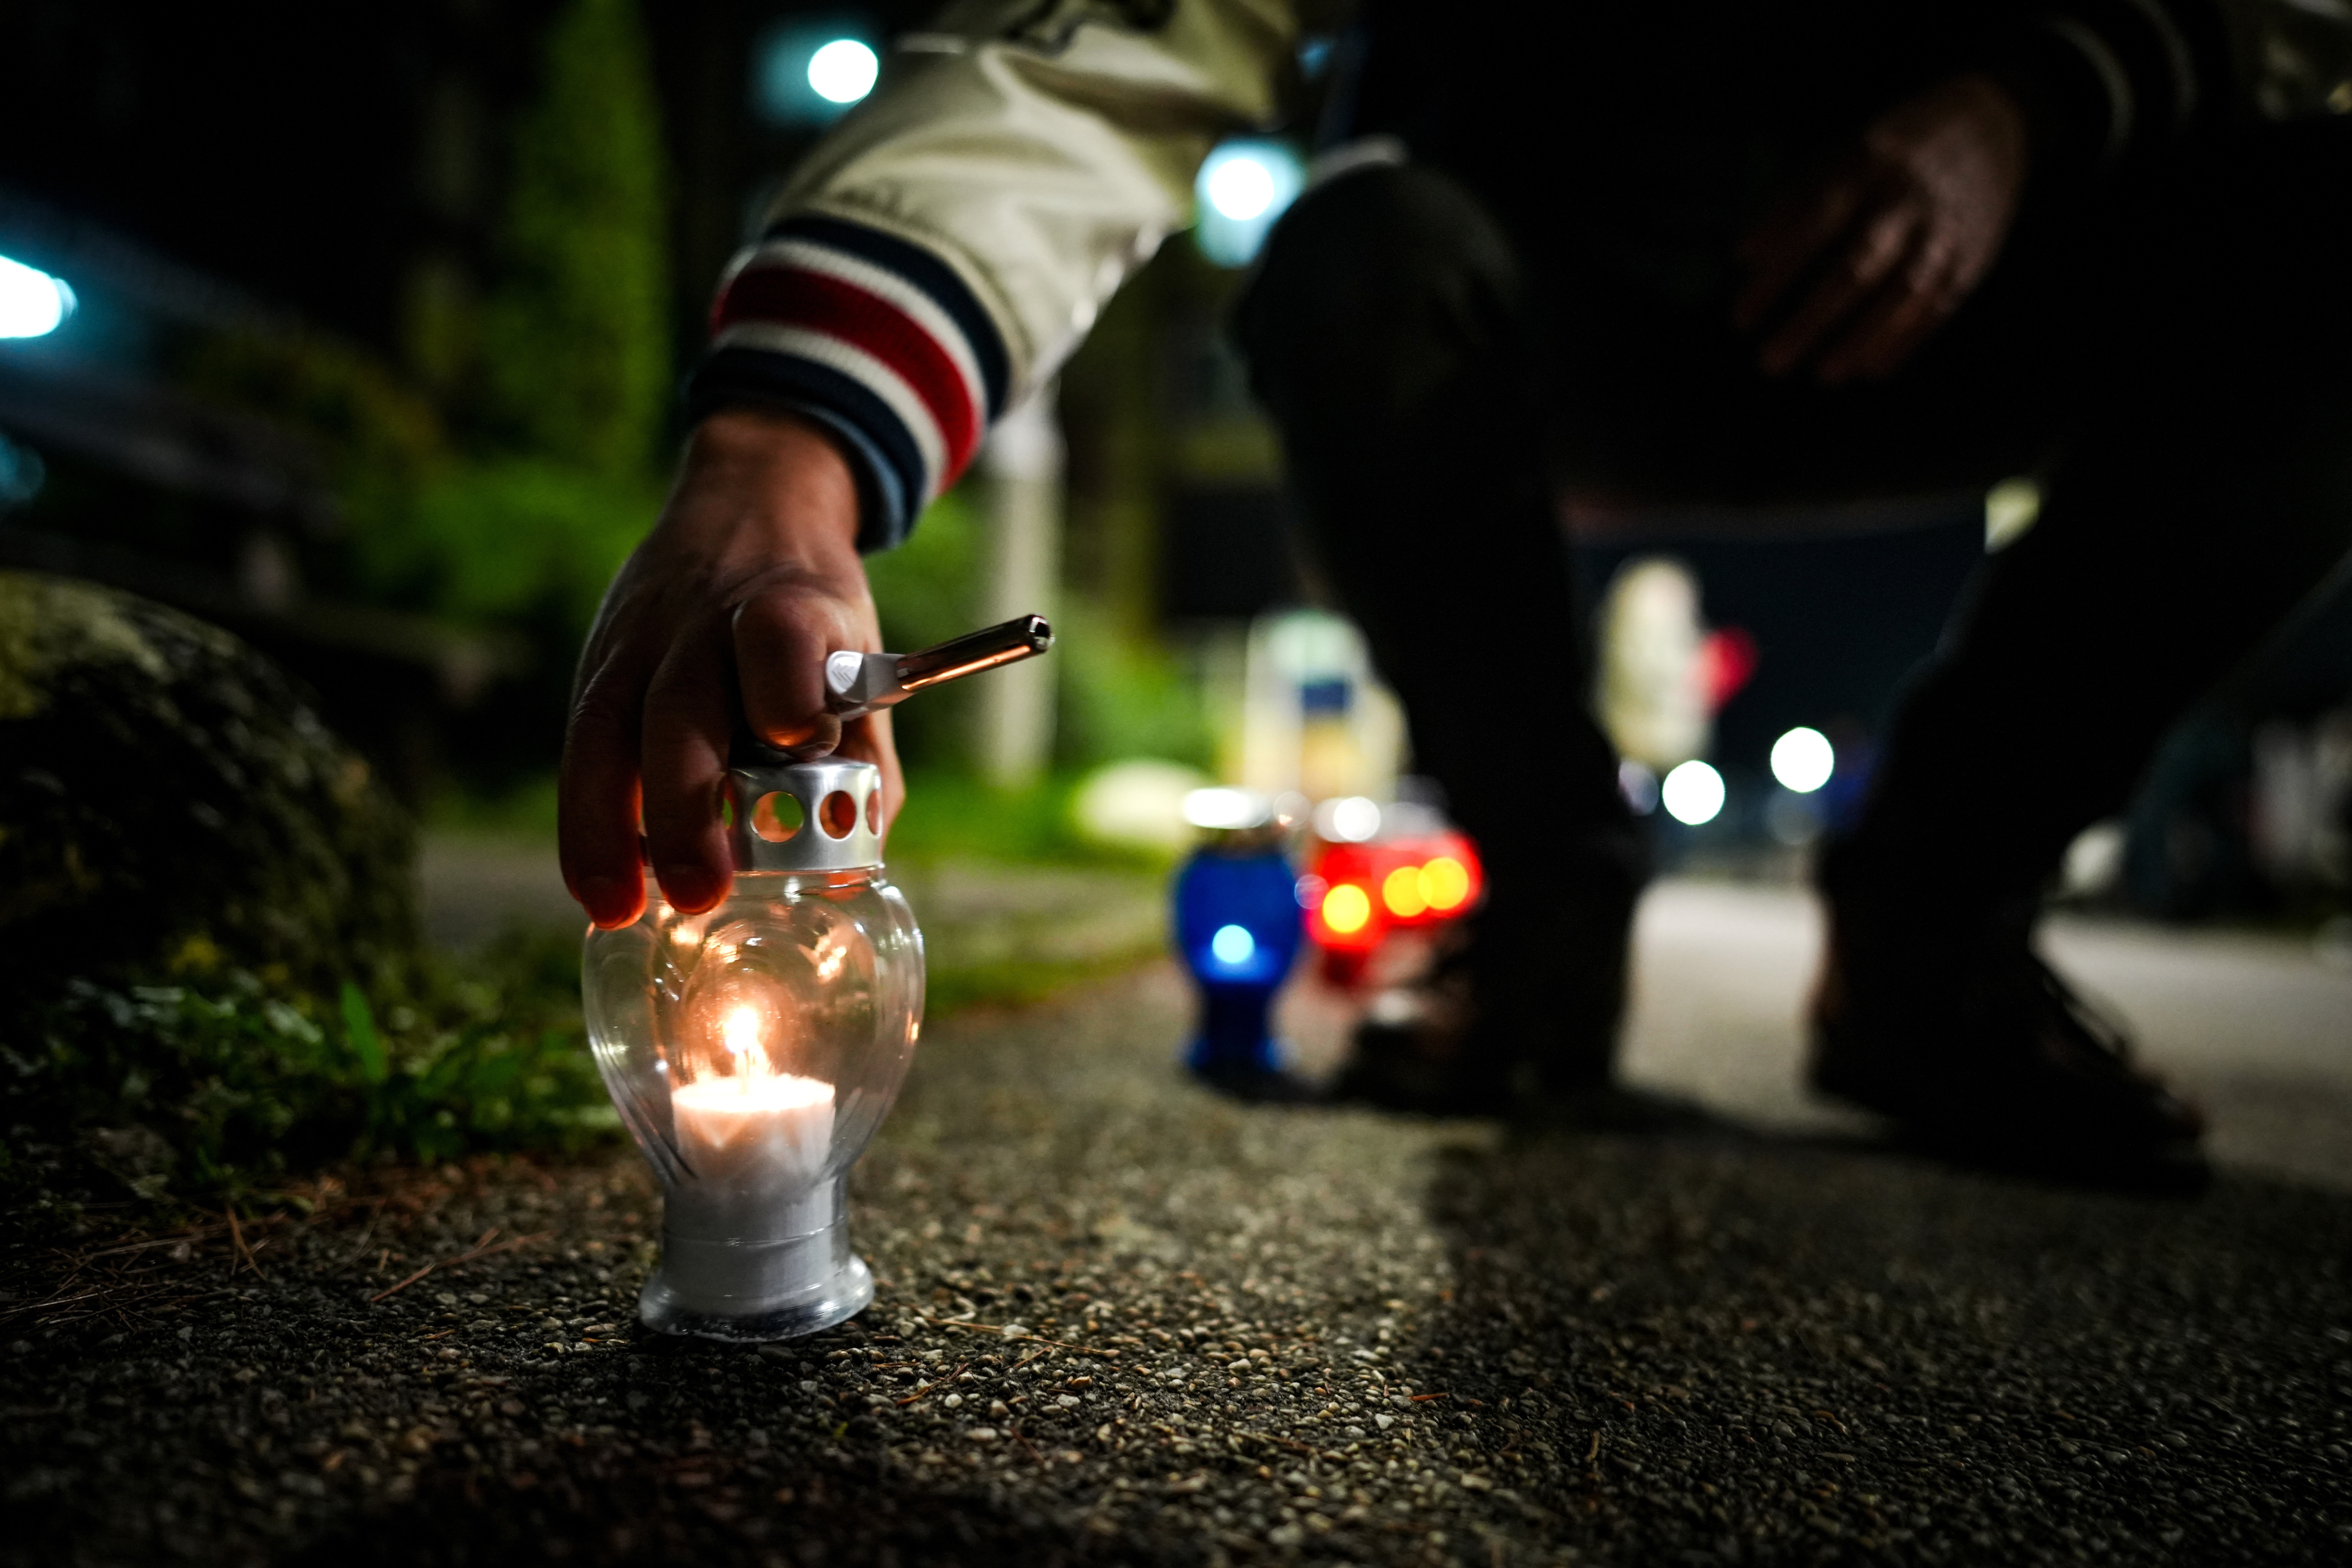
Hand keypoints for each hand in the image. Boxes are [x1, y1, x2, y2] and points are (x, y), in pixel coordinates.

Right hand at [559, 408, 903, 928]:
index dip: (786, 692)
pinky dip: (589, 818)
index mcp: (791, 606)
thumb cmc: (817, 614)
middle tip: (701, 888)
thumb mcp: (866, 664)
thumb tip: (855, 862)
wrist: (752, 502)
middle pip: (681, 707)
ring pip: (607, 729)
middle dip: (685, 804)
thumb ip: (867, 761)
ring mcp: (641, 637)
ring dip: (607, 826)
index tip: (800, 740)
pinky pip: (584, 745)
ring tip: (613, 906)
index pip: (780, 634)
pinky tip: (599, 882)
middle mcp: (708, 619)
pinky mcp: (600, 661)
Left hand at [1734, 73, 2028, 383]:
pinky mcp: (1971, 254)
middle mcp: (1905, 200)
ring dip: (1859, 340)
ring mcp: (1943, 230)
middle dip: (1811, 321)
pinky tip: (1871, 370)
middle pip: (1854, 270)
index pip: (1811, 228)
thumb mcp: (1841, 154)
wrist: (1992, 122)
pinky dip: (1905, 341)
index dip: (1775, 276)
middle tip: (1770, 363)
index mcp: (1865, 168)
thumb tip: (1743, 258)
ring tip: (1823, 375)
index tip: (1740, 318)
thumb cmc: (1892, 149)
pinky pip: (1937, 307)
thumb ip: (1792, 204)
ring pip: (1899, 295)